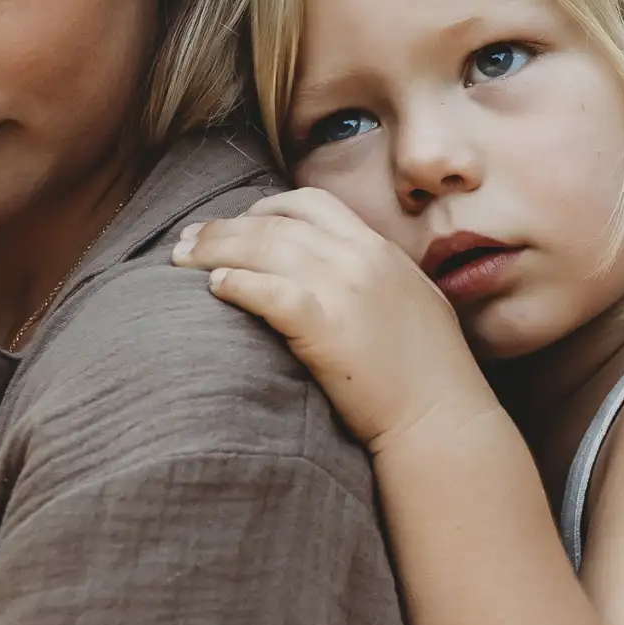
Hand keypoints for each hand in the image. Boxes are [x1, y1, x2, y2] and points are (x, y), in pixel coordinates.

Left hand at [172, 188, 490, 451]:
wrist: (443, 420)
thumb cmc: (431, 379)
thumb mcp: (415, 307)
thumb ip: (381, 283)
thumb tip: (348, 284)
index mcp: (381, 250)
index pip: (313, 204)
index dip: (265, 208)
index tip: (237, 224)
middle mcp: (361, 258)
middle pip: (276, 221)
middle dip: (225, 225)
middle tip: (188, 238)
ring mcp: (344, 288)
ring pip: (264, 247)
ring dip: (215, 248)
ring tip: (180, 258)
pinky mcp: (324, 324)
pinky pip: (266, 290)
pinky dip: (235, 283)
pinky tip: (214, 288)